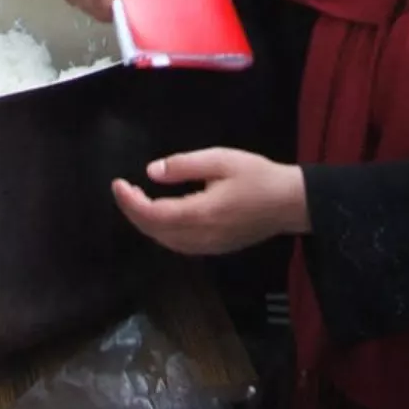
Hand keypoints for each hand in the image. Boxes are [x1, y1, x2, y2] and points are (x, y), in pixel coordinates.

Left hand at [112, 148, 308, 256]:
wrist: (290, 203)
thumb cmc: (257, 176)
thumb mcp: (220, 159)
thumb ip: (184, 165)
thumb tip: (152, 172)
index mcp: (201, 214)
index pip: (153, 215)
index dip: (130, 202)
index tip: (118, 183)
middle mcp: (201, 237)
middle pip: (155, 232)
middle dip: (133, 212)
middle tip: (123, 188)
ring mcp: (208, 247)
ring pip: (165, 241)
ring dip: (146, 223)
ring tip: (137, 198)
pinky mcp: (215, 249)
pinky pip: (178, 244)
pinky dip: (161, 231)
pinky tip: (160, 213)